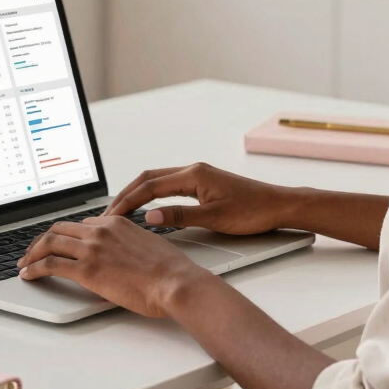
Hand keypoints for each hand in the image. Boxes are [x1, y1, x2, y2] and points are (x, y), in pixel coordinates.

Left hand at [17, 215, 209, 316]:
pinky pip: (50, 264)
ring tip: (24, 264)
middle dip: (42, 241)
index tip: (58, 244)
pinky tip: (29, 275)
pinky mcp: (87, 270)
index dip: (65, 236)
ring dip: (32, 254)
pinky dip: (34, 268)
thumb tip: (119, 255)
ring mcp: (92, 248)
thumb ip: (127, 244)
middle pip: (60, 229)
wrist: (175, 282)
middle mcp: (101, 230)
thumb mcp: (147, 245)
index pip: (81, 224)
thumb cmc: (169, 270)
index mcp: (116, 222)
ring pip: (49, 243)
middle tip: (33, 253)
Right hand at [105, 162, 300, 235]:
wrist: (278, 205)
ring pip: (157, 180)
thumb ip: (180, 217)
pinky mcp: (203, 183)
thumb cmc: (253, 211)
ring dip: (138, 193)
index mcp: (193, 175)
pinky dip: (152, 194)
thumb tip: (149, 217)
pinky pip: (169, 185)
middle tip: (109, 213)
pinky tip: (147, 207)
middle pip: (148, 178)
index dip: (128, 201)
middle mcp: (193, 170)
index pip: (150, 186)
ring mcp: (198, 175)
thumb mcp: (214, 218)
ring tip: (122, 210)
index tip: (112, 215)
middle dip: (126, 194)